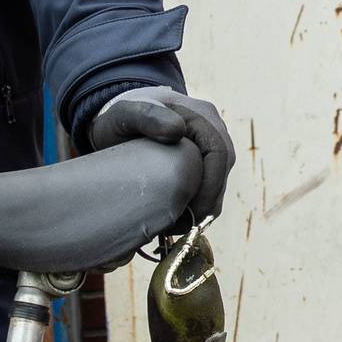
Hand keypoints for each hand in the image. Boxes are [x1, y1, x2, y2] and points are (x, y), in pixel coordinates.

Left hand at [87, 86, 232, 223]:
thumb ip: (148, 116)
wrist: (118, 122)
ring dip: (203, 207)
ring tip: (176, 225)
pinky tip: (176, 217)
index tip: (191, 212)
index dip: (211, 186)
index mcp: (201, 115)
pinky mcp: (203, 160)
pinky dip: (197, 204)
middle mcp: (212, 128)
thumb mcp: (126, 114)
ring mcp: (209, 145)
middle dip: (208, 202)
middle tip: (183, 226)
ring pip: (218, 181)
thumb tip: (177, 131)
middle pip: (223, 171)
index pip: (220, 154)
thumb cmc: (120, 117)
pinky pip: (209, 185)